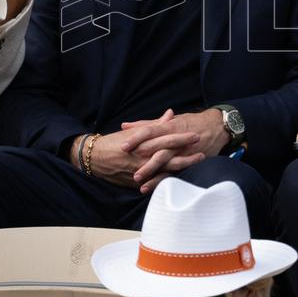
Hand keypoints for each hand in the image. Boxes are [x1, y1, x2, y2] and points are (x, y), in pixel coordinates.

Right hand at [86, 110, 204, 190]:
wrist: (95, 158)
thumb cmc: (115, 142)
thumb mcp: (136, 131)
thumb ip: (155, 124)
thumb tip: (170, 114)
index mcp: (143, 143)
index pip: (166, 139)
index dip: (182, 137)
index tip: (196, 134)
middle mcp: (143, 157)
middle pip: (169, 156)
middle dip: (187, 154)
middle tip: (203, 150)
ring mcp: (141, 171)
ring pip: (165, 171)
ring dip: (182, 167)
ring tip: (197, 162)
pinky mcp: (137, 182)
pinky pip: (155, 182)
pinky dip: (168, 180)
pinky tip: (181, 179)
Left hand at [121, 109, 230, 189]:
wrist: (217, 127)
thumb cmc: (191, 122)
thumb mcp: (170, 120)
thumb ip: (147, 124)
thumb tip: (125, 126)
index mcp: (170, 126)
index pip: (150, 131)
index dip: (136, 139)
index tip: (123, 146)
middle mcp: (176, 140)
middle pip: (157, 150)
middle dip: (143, 160)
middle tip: (128, 169)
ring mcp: (184, 152)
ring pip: (167, 163)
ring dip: (153, 173)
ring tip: (139, 181)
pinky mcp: (190, 161)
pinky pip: (176, 172)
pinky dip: (164, 180)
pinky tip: (153, 187)